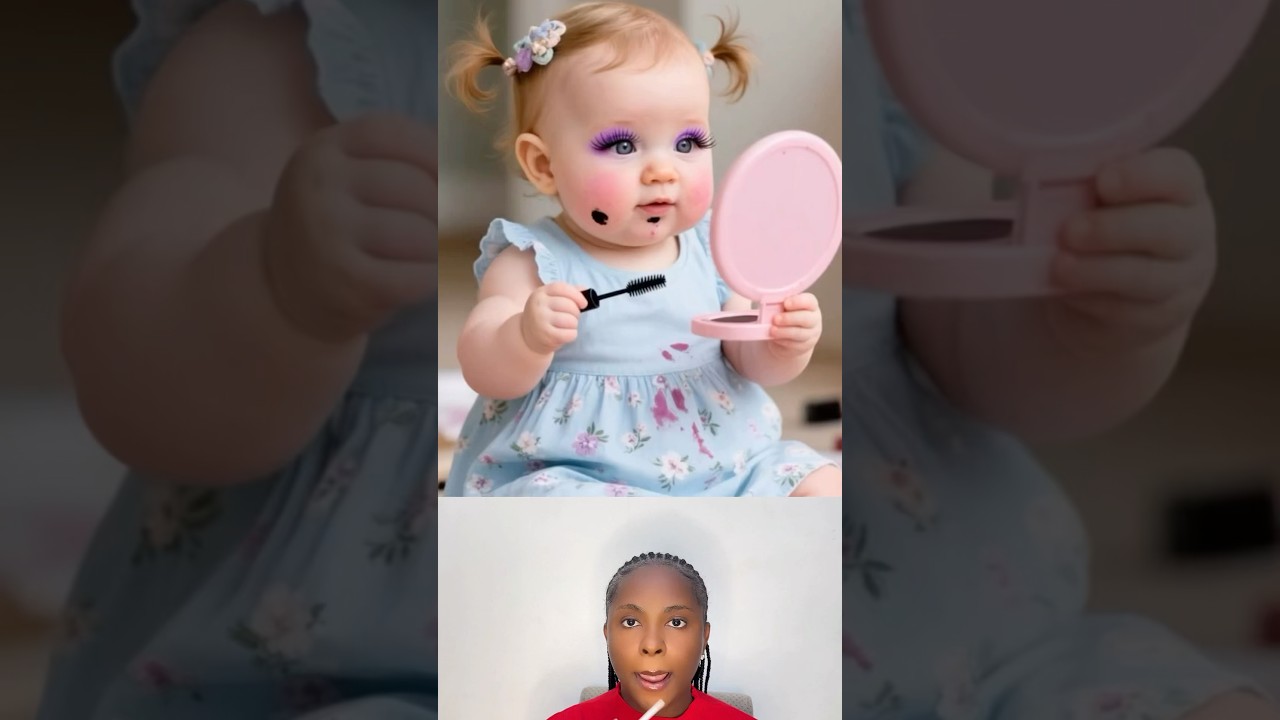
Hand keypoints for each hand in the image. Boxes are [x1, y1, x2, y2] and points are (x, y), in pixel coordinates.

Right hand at [263, 111, 437, 343]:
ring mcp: (330, 234)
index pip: (397, 134)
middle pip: (418, 188)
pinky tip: (412, 277)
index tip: (443, 179)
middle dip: (439, 211)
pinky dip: (427, 278)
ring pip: (422, 234)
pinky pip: (418, 276)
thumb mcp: (347, 175)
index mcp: (324, 148)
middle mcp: (320, 185)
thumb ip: (397, 158)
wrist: (284, 289)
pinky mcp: (348, 283)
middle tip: (433, 227)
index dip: (434, 156)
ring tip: (416, 253)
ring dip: (432, 248)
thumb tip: (467, 159)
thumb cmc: (336, 225)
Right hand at [521, 281, 587, 353]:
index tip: (584, 304)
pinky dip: (572, 334)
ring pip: (571, 320)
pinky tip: (565, 334)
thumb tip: (585, 290)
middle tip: (572, 317)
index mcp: (540, 293)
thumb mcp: (551, 299)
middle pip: (569, 305)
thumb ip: (568, 292)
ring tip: (567, 325)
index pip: (561, 288)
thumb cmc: (545, 315)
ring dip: (574, 324)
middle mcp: (539, 305)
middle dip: (576, 312)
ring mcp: (541, 320)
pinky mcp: (546, 335)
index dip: (577, 295)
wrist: (527, 336)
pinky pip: (570, 334)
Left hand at [768, 293, 821, 357]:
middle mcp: (814, 319)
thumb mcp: (785, 308)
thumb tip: (771, 304)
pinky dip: (783, 340)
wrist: (789, 336)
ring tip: (772, 330)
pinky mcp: (805, 346)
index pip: (809, 302)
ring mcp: (811, 334)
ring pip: (800, 333)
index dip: (798, 302)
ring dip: (784, 331)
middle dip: (789, 318)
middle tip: (775, 319)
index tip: (785, 303)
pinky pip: (794, 344)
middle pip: (806, 318)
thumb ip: (781, 304)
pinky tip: (775, 338)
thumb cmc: (786, 315)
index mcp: (811, 305)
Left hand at [1047, 148, 1215, 355]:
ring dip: (1097, 270)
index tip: (1102, 181)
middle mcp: (1191, 232)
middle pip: (1166, 230)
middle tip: (1069, 231)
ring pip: (1147, 276)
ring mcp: (1181, 278)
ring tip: (1058, 266)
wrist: (1111, 288)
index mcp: (1179, 189)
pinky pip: (1127, 310)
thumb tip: (1054, 183)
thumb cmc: (1102, 224)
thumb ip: (1086, 188)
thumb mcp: (1097, 199)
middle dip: (1113, 229)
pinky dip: (1091, 299)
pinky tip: (1066, 290)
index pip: (1177, 176)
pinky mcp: (1160, 316)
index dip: (1142, 176)